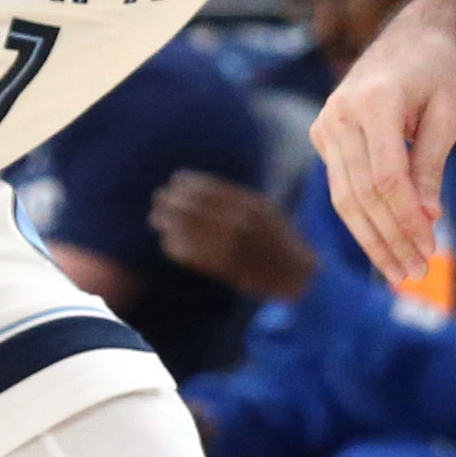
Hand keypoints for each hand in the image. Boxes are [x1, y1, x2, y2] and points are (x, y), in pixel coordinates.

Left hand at [151, 171, 320, 301]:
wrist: (299, 276)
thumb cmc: (280, 241)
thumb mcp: (267, 211)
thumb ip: (239, 200)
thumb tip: (204, 190)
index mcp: (254, 205)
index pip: (214, 188)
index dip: (190, 183)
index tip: (175, 180)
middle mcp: (243, 224)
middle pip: (198, 207)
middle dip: (173, 201)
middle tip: (158, 199)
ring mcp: (235, 247)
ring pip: (192, 231)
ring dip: (170, 223)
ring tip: (156, 219)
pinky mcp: (228, 269)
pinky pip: (196, 256)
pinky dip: (178, 248)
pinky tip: (167, 242)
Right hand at [309, 9, 455, 287]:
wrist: (410, 41)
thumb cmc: (438, 76)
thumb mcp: (449, 114)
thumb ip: (433, 165)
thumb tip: (428, 218)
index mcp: (375, 100)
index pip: (387, 176)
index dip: (407, 218)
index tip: (432, 248)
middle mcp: (340, 112)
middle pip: (362, 193)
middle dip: (391, 238)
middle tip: (416, 273)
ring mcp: (326, 123)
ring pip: (345, 197)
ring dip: (373, 239)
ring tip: (399, 271)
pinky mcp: (323, 134)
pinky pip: (342, 187)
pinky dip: (363, 220)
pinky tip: (384, 246)